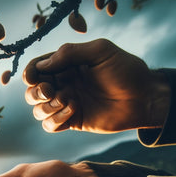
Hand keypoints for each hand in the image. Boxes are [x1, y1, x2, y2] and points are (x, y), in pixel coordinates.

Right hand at [22, 39, 170, 132]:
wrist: (145, 98)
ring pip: (38, 110)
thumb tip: (42, 65)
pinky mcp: (73, 122)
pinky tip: (74, 112)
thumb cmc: (126, 70)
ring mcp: (67, 104)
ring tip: (69, 100)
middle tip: (51, 91)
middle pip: (32, 91)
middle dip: (36, 92)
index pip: (36, 68)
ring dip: (47, 107)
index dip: (30, 73)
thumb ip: (70, 52)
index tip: (33, 77)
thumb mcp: (100, 51)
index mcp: (66, 64)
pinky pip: (50, 125)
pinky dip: (55, 120)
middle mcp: (63, 84)